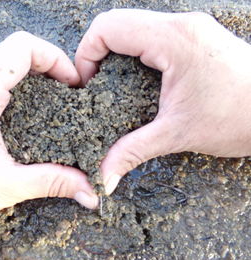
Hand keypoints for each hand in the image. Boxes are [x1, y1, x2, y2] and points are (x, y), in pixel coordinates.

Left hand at [0, 32, 97, 259]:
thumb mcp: (2, 188)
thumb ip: (52, 182)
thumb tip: (89, 191)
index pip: (21, 48)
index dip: (55, 58)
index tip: (72, 84)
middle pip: (11, 55)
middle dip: (46, 71)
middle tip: (66, 96)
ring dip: (26, 81)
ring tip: (47, 105)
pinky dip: (6, 92)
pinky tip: (18, 118)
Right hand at [75, 9, 250, 194]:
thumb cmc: (241, 117)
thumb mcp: (178, 134)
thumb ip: (132, 152)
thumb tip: (104, 176)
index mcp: (173, 40)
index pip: (108, 28)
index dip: (86, 54)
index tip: (86, 84)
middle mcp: (180, 25)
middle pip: (116, 22)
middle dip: (96, 53)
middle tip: (95, 85)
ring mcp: (188, 28)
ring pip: (132, 25)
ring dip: (114, 52)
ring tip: (111, 83)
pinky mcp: (193, 37)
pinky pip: (149, 34)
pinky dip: (133, 53)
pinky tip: (135, 79)